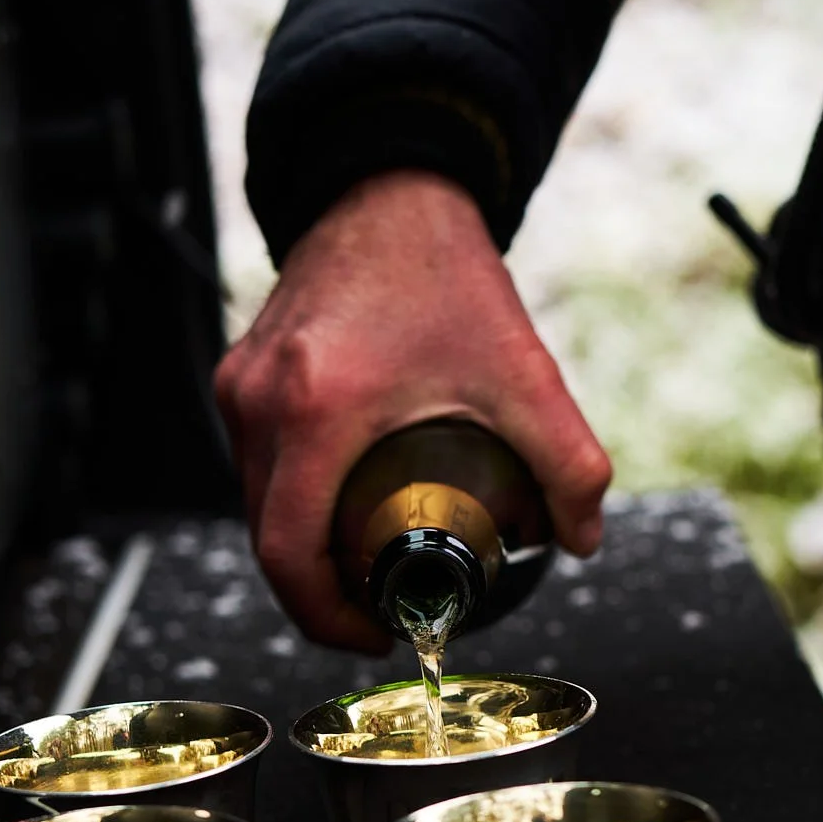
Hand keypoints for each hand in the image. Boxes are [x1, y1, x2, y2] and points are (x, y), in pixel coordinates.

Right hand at [216, 170, 612, 651]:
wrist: (390, 187)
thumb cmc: (443, 272)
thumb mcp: (522, 370)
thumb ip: (568, 460)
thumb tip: (583, 539)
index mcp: (317, 411)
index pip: (289, 554)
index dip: (326, 617)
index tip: (373, 633)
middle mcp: (261, 402)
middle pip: (268, 540)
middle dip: (321, 591)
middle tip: (382, 608)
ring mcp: (240, 386)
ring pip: (256, 503)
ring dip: (306, 545)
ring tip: (370, 561)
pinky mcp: (239, 375)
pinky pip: (255, 464)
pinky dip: (293, 499)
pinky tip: (346, 504)